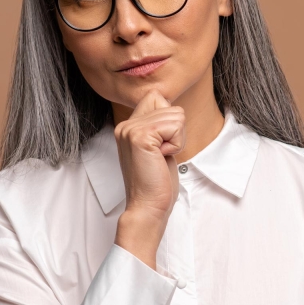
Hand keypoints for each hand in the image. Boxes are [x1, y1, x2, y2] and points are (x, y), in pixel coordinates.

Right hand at [113, 89, 184, 267]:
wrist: (148, 206)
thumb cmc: (156, 182)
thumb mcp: (158, 148)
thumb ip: (159, 126)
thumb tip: (171, 105)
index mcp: (128, 126)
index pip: (157, 97)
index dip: (170, 120)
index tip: (162, 145)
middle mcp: (125, 125)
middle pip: (171, 106)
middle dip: (177, 132)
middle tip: (162, 155)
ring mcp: (131, 129)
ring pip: (176, 116)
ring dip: (178, 139)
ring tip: (161, 157)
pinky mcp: (141, 137)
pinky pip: (176, 126)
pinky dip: (177, 144)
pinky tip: (162, 158)